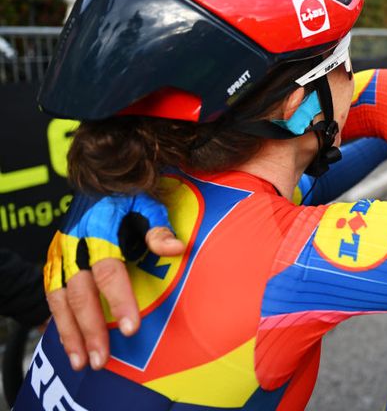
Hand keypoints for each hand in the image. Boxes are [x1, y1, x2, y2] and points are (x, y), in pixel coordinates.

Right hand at [44, 193, 183, 369]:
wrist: (95, 182)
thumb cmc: (127, 196)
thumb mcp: (148, 203)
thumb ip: (159, 228)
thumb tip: (177, 249)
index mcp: (99, 231)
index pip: (109, 271)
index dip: (120, 300)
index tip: (132, 328)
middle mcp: (74, 245)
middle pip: (80, 293)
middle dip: (91, 329)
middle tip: (102, 358)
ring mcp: (60, 255)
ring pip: (59, 300)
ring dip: (70, 334)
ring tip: (83, 361)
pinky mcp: (53, 262)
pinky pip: (51, 297)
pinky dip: (58, 322)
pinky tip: (70, 345)